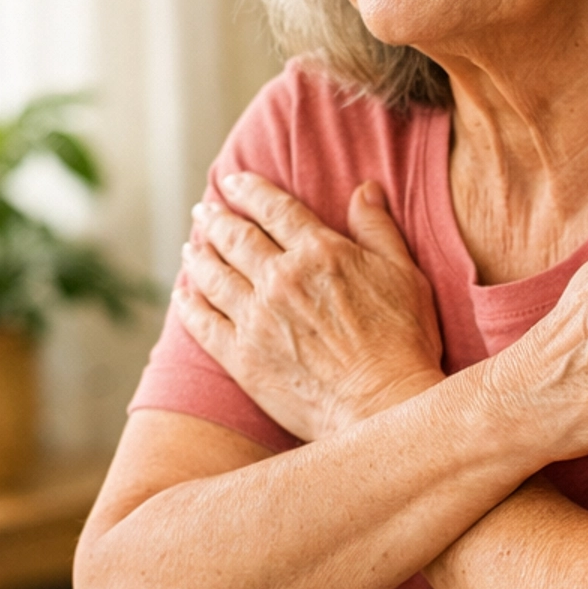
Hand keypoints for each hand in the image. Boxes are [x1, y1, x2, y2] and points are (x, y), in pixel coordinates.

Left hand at [174, 172, 443, 440]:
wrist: (382, 406)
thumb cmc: (403, 343)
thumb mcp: (404, 276)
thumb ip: (378, 229)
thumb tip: (365, 189)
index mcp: (319, 253)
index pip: (274, 209)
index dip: (250, 190)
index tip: (234, 181)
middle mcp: (281, 279)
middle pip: (235, 237)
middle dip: (216, 218)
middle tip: (204, 210)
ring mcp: (257, 319)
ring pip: (212, 275)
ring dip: (197, 255)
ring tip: (191, 246)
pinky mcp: (242, 357)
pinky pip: (202, 323)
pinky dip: (188, 304)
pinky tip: (183, 295)